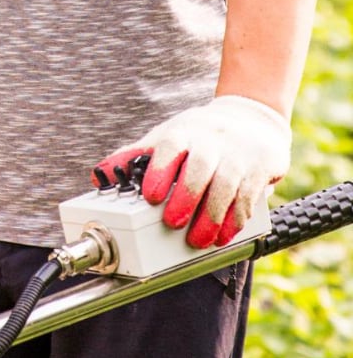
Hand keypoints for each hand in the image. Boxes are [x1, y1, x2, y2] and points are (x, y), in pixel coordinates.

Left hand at [93, 95, 290, 248]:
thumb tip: (98, 176)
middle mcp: (211, 140)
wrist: (251, 117)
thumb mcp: (167, 137)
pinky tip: (224, 235)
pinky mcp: (260, 167)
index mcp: (183, 132)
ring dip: (212, 216)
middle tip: (173, 223)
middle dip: (186, 198)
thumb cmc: (200, 133)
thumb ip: (135, 157)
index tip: (151, 196)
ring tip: (199, 240)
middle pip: (199, 168)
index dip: (160, 171)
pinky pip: (249, 195)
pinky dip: (235, 218)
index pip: (170, 147)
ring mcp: (237, 153)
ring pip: (226, 185)